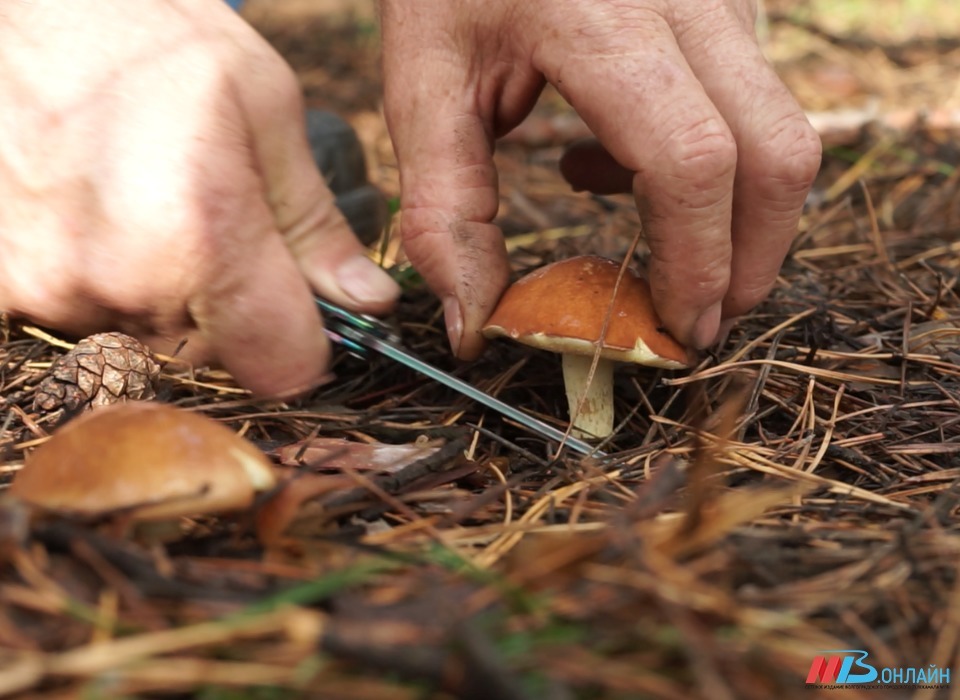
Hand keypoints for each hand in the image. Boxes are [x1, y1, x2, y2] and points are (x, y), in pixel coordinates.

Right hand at [0, 0, 398, 396]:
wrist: (17, 5)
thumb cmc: (147, 38)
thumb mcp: (263, 107)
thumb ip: (315, 224)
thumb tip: (368, 303)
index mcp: (199, 234)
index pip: (282, 366)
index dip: (306, 345)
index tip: (306, 312)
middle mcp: (119, 280)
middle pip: (217, 351)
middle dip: (234, 307)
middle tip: (215, 220)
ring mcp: (50, 289)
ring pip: (150, 335)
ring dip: (166, 293)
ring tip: (149, 202)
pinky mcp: (3, 288)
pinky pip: (86, 317)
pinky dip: (106, 281)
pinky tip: (102, 213)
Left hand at [381, 0, 820, 356]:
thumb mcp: (424, 87)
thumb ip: (444, 210)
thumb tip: (478, 327)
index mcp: (602, 18)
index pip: (693, 159)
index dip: (698, 262)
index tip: (675, 331)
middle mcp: (689, 0)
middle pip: (777, 153)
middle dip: (749, 260)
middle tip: (696, 322)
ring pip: (782, 132)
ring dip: (734, 220)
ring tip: (646, 247)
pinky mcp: (730, 6)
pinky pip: (753, 106)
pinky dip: (711, 170)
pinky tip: (612, 167)